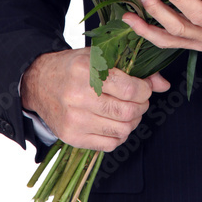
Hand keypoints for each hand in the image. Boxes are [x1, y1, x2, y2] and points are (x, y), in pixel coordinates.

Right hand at [20, 48, 169, 150]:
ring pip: (122, 130)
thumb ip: (134, 69)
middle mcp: (79, 97)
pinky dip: (119, 136)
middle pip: (128, 112)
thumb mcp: (100, 57)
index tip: (144, 88)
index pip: (130, 89)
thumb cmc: (73, 67)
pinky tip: (114, 123)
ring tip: (127, 111)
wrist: (38, 83)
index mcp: (87, 70)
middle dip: (142, 106)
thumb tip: (163, 85)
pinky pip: (109, 144)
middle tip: (139, 100)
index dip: (145, 90)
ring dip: (132, 121)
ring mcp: (74, 120)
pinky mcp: (72, 137)